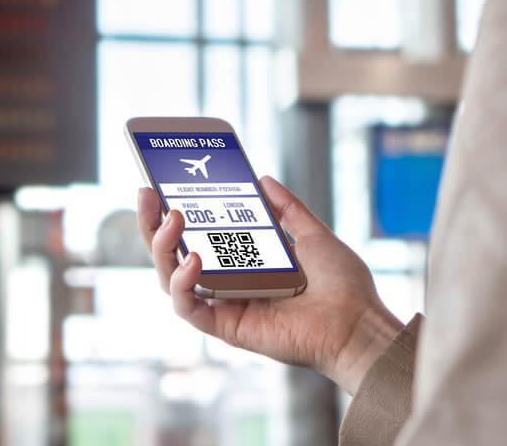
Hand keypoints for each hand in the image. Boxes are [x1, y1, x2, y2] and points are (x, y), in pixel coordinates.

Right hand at [137, 176, 403, 394]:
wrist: (359, 324)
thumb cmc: (342, 288)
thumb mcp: (312, 234)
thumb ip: (287, 210)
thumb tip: (262, 180)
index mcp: (241, 263)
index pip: (195, 236)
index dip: (172, 212)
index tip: (160, 183)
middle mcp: (225, 284)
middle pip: (171, 254)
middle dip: (152, 224)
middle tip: (148, 194)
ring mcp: (222, 305)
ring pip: (169, 278)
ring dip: (163, 247)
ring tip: (174, 218)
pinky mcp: (224, 327)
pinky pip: (187, 307)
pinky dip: (182, 283)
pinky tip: (194, 259)